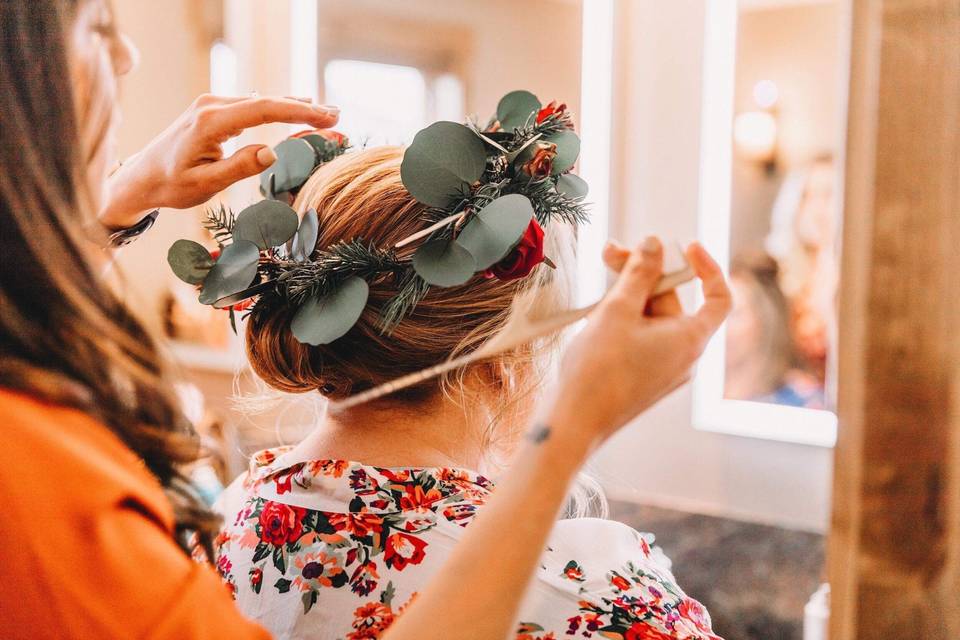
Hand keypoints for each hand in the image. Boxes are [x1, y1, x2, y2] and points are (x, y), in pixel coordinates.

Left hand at [99, 94, 338, 227]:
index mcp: (210, 121)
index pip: (264, 109)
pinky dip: (278, 108)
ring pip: (262, 101)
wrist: (141, 176)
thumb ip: (238, 167)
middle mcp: (212, 105)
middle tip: (337, 114)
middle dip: (304, 107)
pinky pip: (252, 106)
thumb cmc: (171, 185)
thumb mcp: (204, 184)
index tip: (327, 117)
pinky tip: (298, 109)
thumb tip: (273, 152)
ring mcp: (213, 105)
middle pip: (267, 100)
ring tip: (326, 112)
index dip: (298, 112)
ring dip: (294, 106)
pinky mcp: (214, 110)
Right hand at [547, 237, 731, 449]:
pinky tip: (596, 311)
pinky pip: (642, 337)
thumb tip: (654, 244)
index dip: (707, 267)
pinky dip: (625, 318)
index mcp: (690, 340)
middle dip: (643, 275)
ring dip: (628, 295)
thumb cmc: (598, 369)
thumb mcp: (618, 310)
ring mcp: (663, 368)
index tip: (685, 246)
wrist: (574, 421)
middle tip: (610, 253)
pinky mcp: (643, 376)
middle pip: (672, 302)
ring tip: (596, 283)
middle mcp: (684, 356)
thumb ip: (639, 273)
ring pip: (652, 318)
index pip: (718, 297)